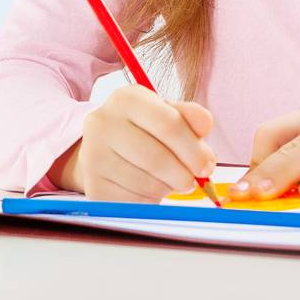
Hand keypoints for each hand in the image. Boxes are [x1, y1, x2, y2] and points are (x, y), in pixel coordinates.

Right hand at [65, 84, 216, 201]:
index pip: (169, 124)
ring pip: (146, 183)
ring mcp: (92, 155)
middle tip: (193, 182)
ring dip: (167, 188)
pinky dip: (149, 200)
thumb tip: (206, 124)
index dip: (194, 150)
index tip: (207, 166)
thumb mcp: (167, 114)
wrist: (107, 149)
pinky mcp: (92, 185)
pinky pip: (133, 201)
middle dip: (184, 175)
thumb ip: (190, 116)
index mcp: (126, 98)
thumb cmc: (145, 130)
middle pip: (157, 157)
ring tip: (168, 181)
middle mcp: (102, 122)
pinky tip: (149, 189)